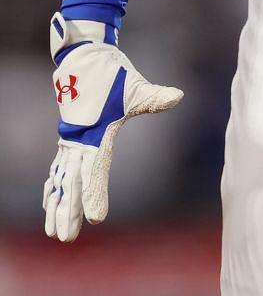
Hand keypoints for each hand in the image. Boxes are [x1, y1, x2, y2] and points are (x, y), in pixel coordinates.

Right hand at [42, 14, 183, 240]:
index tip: (97, 218)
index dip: (95, 195)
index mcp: (96, 134)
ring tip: (55, 232)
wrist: (84, 56)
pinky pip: (58, 169)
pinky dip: (53, 188)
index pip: (95, 171)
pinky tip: (51, 203)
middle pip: (72, 183)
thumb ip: (154, 97)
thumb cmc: (113, 73)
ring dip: (58, 206)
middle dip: (69, 211)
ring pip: (61, 180)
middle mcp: (79, 140)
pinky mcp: (68, 137)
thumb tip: (178, 96)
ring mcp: (70, 140)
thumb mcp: (135, 87)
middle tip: (67, 239)